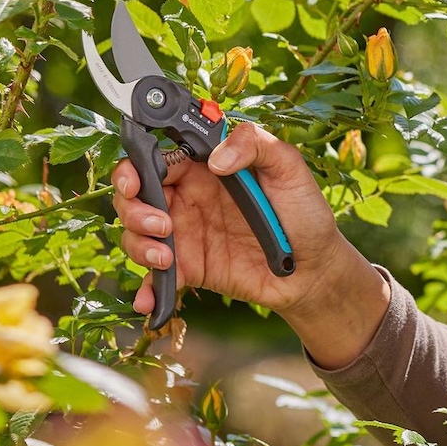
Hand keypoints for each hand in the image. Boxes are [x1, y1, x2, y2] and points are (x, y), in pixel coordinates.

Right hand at [111, 121, 355, 318]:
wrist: (315, 270)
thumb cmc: (305, 214)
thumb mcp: (289, 169)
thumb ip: (256, 145)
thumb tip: (216, 157)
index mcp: (205, 169)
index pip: (156, 160)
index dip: (136, 169)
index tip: (135, 183)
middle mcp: (189, 199)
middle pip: (135, 197)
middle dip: (132, 210)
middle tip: (160, 225)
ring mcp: (186, 235)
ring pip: (137, 234)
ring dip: (139, 246)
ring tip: (166, 260)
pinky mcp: (190, 268)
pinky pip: (157, 277)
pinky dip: (147, 289)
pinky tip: (149, 300)